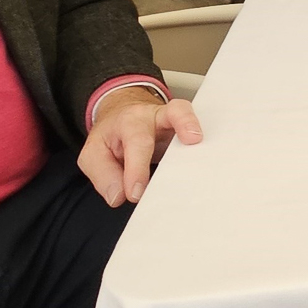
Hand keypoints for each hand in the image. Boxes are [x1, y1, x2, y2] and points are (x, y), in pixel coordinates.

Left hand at [79, 86, 202, 206]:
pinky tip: (212, 162)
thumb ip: (103, 175)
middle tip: (192, 145)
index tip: (137, 194)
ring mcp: (175, 121)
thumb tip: (119, 196)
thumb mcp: (94, 156)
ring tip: (208, 153)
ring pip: (193, 115)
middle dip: (183, 125)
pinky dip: (209, 144)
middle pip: (174, 111)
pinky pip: (201, 132)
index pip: (137, 142)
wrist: (122, 115)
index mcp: (130, 122)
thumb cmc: (112, 137)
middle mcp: (155, 116)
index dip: (137, 169)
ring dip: (202, 131)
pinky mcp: (188, 130)